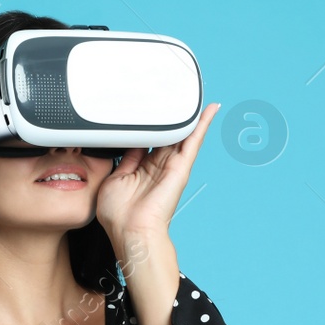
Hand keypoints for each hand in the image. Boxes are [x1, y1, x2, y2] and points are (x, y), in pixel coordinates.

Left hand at [95, 102, 218, 239]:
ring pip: (182, 134)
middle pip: (166, 134)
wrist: (132, 231)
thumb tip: (127, 141)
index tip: (148, 107)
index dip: (148, 123)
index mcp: (142, 168)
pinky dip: (202, 124)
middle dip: (171, 115)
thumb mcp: (114, 179)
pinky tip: (210, 109)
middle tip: (174, 93)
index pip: (147, 139)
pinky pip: (193, 141)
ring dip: (189, 115)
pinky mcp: (181, 167)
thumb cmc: (119, 215)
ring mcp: (172, 166)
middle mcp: (159, 166)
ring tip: (195, 94)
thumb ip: (124, 159)